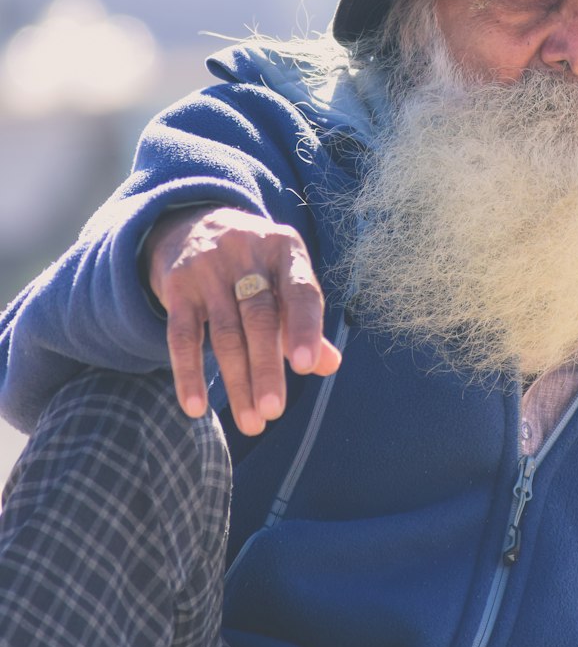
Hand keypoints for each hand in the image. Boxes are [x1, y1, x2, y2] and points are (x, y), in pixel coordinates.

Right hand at [145, 206, 341, 434]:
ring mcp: (209, 269)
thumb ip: (304, 321)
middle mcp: (247, 253)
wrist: (193, 224)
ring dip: (237, 381)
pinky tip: (196, 407)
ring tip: (251, 422)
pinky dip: (188, 373)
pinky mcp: (177, 286)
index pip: (300, 290)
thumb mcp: (284, 278)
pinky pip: (182, 335)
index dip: (304, 327)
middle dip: (266, 368)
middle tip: (274, 412)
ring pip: (225, 332)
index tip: (305, 366)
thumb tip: (331, 364)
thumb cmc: (255, 264)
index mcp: (284, 248)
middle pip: (259, 317)